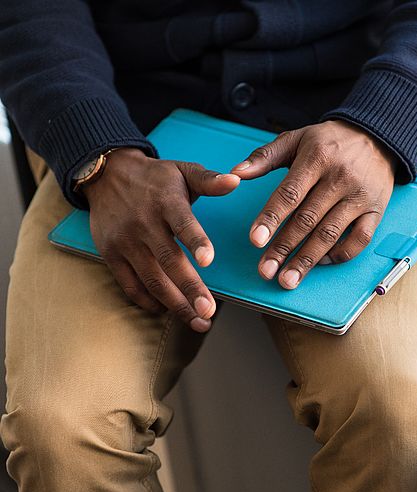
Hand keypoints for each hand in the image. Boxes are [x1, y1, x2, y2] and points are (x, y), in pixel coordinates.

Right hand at [83, 148, 239, 331]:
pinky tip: (167, 311)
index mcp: (166, 202)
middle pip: (168, 261)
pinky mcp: (110, 254)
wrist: (105, 174)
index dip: (196, 242)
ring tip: (197, 321)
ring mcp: (125, 242)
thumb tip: (236, 180)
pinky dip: (147, 301)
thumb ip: (209, 180)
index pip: (183, 223)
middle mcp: (144, 223)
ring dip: (175, 303)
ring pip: (151, 279)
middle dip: (190, 289)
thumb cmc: (155, 177)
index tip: (209, 260)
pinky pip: (129, 284)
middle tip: (208, 311)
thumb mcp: (183, 170)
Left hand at [231, 120, 395, 287]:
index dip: (271, 219)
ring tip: (288, 279)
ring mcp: (360, 197)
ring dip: (307, 260)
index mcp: (317, 158)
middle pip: (308, 219)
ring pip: (331, 234)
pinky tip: (320, 262)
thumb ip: (264, 156)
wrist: (377, 137)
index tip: (256, 240)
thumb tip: (235, 173)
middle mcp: (340, 178)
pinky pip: (360, 240)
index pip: (290, 194)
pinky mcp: (376, 211)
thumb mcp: (296, 139)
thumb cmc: (331, 142)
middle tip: (265, 270)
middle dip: (284, 248)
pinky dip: (339, 254)